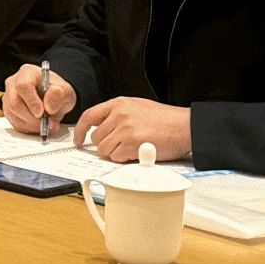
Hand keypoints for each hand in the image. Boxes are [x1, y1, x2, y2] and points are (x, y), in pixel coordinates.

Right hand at [1, 64, 75, 135]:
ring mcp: (9, 97)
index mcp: (27, 73)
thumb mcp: (65, 90)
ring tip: (47, 126)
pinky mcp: (8, 110)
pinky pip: (14, 122)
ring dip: (31, 125)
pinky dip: (28, 128)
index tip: (41, 113)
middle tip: (48, 124)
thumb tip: (49, 106)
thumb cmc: (57, 91)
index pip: (22, 86)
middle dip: (32, 118)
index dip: (31, 101)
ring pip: (13, 115)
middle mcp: (14, 83)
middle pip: (15, 103)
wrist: (54, 98)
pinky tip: (39, 126)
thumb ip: (59, 95)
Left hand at [74, 97, 192, 164]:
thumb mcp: (137, 107)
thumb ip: (117, 115)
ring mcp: (124, 129)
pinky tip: (137, 152)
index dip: (80, 130)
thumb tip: (100, 128)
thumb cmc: (166, 120)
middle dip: (106, 145)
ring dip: (115, 153)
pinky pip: (116, 157)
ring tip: (132, 147)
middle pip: (96, 138)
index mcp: (119, 104)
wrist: (186, 127)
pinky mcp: (131, 143)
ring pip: (104, 149)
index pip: (89, 116)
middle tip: (122, 145)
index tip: (78, 139)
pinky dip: (125, 158)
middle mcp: (119, 114)